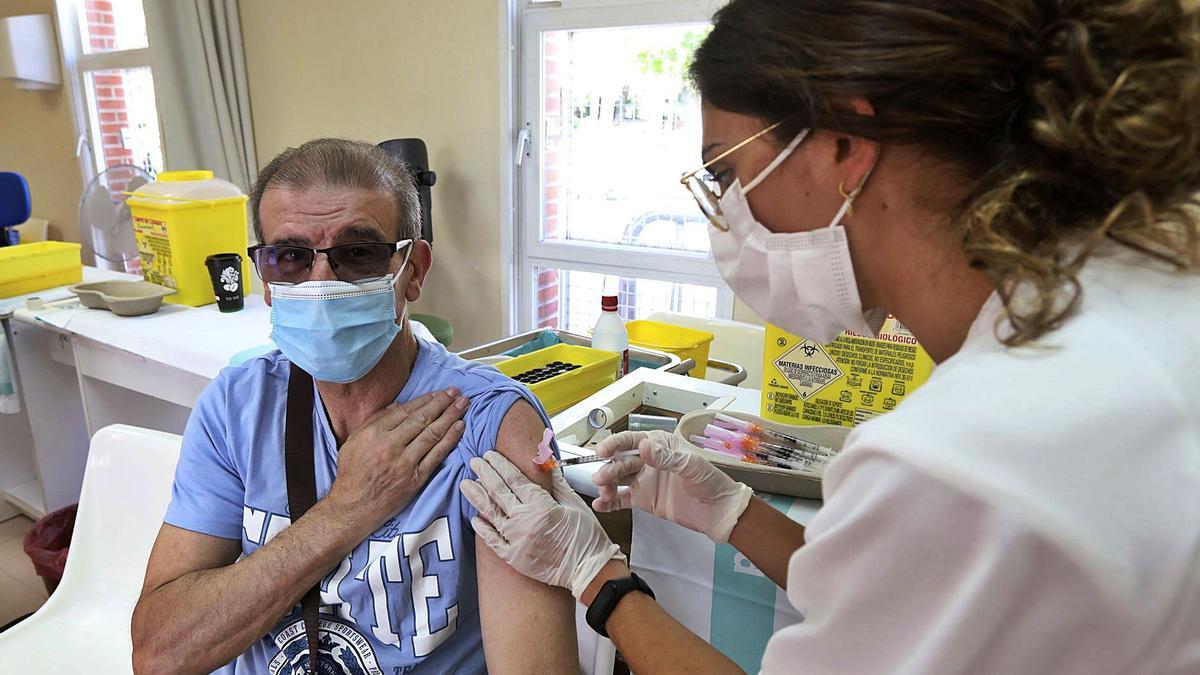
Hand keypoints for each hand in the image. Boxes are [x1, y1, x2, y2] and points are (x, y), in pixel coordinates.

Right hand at [328, 388, 469, 532]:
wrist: (353, 507)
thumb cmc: (352, 473)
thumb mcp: (354, 441)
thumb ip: (375, 421)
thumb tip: (399, 405)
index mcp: (374, 434)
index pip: (406, 411)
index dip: (425, 399)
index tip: (439, 392)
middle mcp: (390, 446)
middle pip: (422, 419)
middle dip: (442, 403)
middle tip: (456, 392)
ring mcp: (405, 463)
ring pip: (432, 434)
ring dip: (450, 416)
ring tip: (463, 404)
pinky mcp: (415, 479)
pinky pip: (437, 455)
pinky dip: (450, 439)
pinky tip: (459, 427)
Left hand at [460, 451, 625, 600]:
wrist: (587, 570)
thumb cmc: (585, 537)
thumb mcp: (574, 504)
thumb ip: (556, 484)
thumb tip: (545, 465)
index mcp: (541, 505)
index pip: (514, 479)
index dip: (500, 465)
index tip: (489, 456)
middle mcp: (524, 521)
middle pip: (498, 492)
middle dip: (484, 474)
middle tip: (474, 462)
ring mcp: (516, 540)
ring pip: (490, 513)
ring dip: (476, 496)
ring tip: (466, 484)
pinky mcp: (513, 557)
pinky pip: (492, 540)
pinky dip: (482, 528)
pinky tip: (475, 517)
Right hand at [592, 430, 752, 542]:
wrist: (719, 512)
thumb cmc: (711, 482)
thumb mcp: (691, 466)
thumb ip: (666, 457)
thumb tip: (644, 446)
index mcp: (660, 446)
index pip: (632, 441)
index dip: (616, 444)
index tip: (603, 451)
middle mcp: (649, 461)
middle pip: (622, 461)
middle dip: (609, 468)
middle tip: (601, 478)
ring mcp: (645, 481)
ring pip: (618, 479)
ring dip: (607, 484)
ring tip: (603, 493)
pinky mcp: (644, 499)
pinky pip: (622, 499)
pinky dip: (610, 501)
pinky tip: (601, 505)